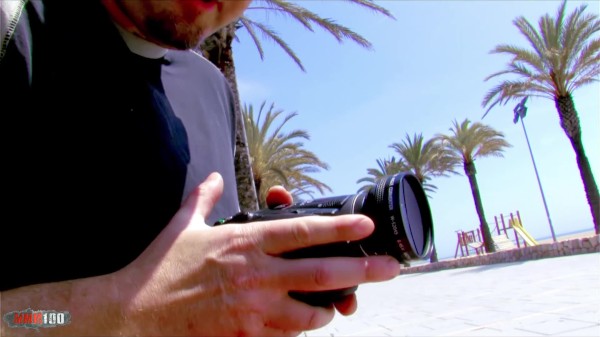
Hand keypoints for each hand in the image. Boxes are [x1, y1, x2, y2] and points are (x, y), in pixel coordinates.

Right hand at [115, 173, 399, 335]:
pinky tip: (306, 323)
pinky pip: (287, 335)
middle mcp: (255, 274)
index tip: (365, 225)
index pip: (302, 231)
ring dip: (331, 308)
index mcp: (244, 243)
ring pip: (310, 313)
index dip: (339, 228)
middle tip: (390, 269)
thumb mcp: (182, 226)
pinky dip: (301, 329)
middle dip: (362, 270)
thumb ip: (203, 198)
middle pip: (321, 272)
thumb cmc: (158, 269)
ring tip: (342, 305)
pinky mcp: (246, 336)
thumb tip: (210, 177)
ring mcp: (252, 309)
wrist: (133, 316)